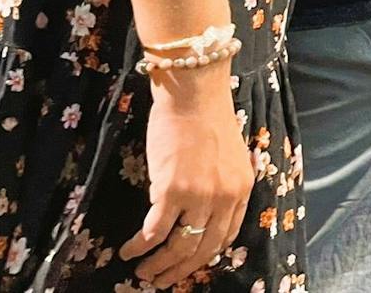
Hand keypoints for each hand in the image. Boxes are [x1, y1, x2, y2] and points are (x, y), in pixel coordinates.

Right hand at [122, 74, 254, 286]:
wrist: (193, 96)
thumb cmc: (207, 121)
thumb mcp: (229, 158)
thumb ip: (222, 186)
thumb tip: (204, 212)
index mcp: (241, 189)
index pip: (226, 236)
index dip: (205, 256)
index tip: (188, 265)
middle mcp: (224, 197)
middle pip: (203, 247)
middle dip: (181, 270)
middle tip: (161, 281)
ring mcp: (198, 196)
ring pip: (178, 245)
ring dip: (159, 264)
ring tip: (144, 271)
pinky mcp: (171, 191)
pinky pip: (154, 231)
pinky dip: (140, 246)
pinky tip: (129, 250)